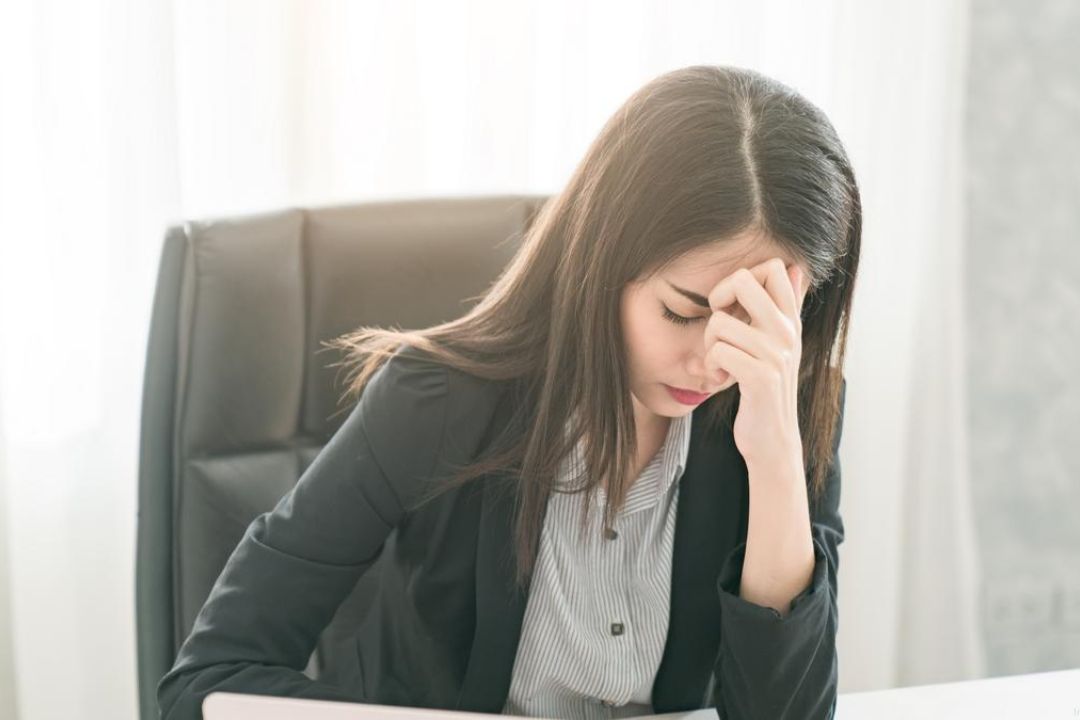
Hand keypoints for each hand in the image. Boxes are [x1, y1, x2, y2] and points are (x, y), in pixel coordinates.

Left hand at [704, 258, 806, 470]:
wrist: (772, 440)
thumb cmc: (766, 388)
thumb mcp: (780, 344)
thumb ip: (788, 305)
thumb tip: (796, 268)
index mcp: (790, 320)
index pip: (774, 267)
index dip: (741, 278)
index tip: (734, 306)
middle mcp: (786, 332)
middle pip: (743, 280)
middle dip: (719, 299)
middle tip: (720, 326)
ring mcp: (776, 354)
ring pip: (720, 322)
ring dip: (709, 345)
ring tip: (720, 363)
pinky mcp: (762, 378)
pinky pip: (719, 352)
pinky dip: (712, 367)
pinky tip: (720, 380)